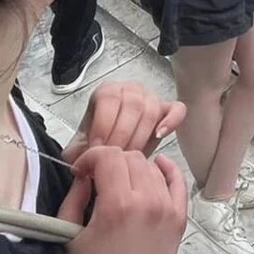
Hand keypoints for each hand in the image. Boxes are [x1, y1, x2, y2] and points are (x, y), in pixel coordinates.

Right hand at [60, 146, 187, 253]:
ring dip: (132, 169)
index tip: (79, 173)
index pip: (108, 156)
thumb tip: (85, 174)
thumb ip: (75, 197)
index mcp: (118, 205)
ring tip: (119, 185)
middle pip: (130, 158)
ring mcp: (169, 211)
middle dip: (109, 163)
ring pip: (152, 167)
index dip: (89, 158)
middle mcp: (149, 202)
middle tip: (96, 180)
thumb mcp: (70, 237)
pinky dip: (166, 171)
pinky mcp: (180, 221)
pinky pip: (177, 182)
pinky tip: (155, 168)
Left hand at [64, 81, 184, 164]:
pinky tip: (159, 135)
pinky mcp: (168, 111)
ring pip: (151, 109)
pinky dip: (170, 121)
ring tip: (130, 156)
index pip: (108, 97)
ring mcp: (152, 98)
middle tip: (115, 157)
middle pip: (132, 104)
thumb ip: (76, 155)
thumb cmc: (99, 147)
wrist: (113, 153)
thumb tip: (79, 164)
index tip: (98, 148)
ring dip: (140, 135)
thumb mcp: (80, 150)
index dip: (103, 123)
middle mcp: (131, 90)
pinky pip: (177, 110)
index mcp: (107, 92)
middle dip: (122, 135)